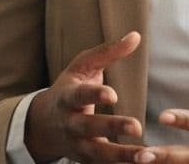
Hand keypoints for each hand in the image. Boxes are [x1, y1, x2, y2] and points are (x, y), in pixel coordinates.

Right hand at [25, 31, 144, 163]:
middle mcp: (70, 123)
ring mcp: (77, 145)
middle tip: (136, 127)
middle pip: (89, 127)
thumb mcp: (81, 67)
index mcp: (67, 97)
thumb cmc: (68, 89)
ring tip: (146, 156)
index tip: (112, 94)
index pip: (79, 95)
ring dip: (121, 156)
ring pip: (98, 154)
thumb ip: (107, 52)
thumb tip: (136, 36)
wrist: (42, 125)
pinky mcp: (86, 161)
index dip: (94, 95)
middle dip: (111, 127)